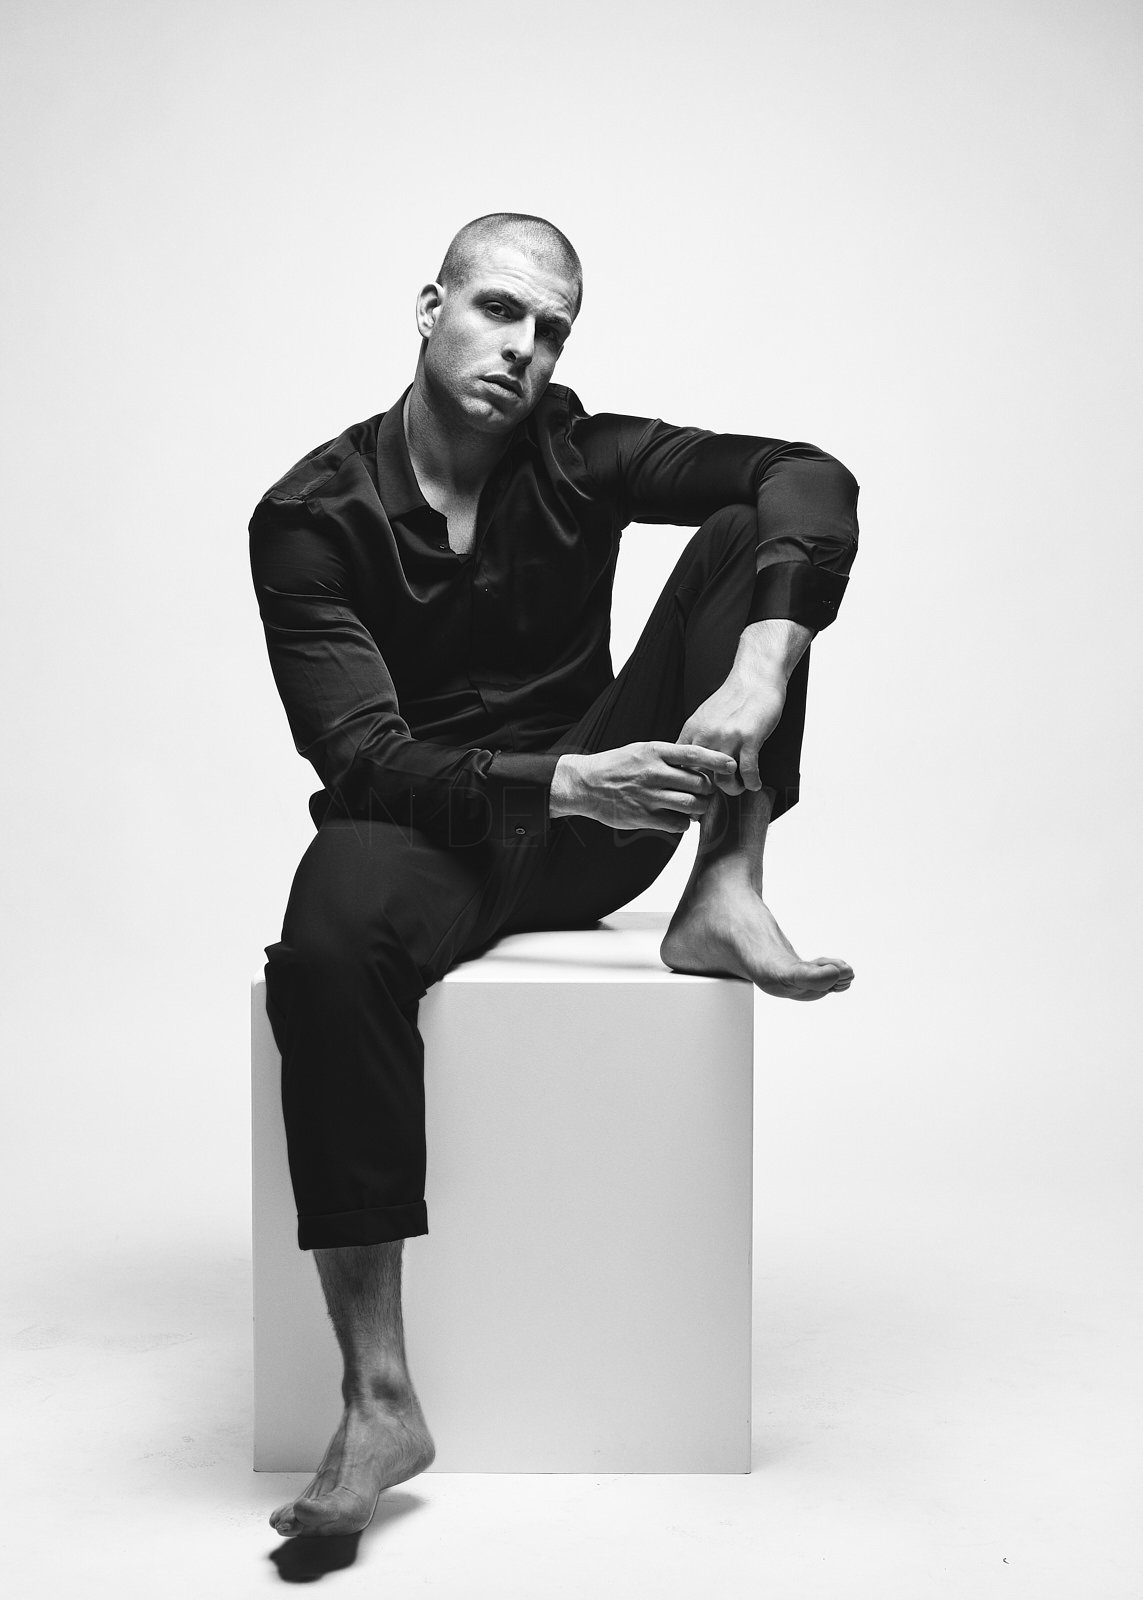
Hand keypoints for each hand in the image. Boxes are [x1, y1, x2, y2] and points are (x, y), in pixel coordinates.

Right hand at [550, 741, 738, 831]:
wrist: (585, 784)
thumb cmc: (617, 765)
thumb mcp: (642, 750)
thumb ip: (669, 756)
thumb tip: (700, 765)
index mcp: (654, 752)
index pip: (694, 754)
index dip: (717, 760)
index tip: (732, 765)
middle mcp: (653, 772)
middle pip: (699, 783)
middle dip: (708, 789)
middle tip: (707, 792)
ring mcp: (648, 796)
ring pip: (691, 804)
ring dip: (700, 808)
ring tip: (696, 806)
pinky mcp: (643, 816)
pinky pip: (678, 824)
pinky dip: (684, 823)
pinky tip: (678, 818)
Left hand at [678, 669, 787, 794]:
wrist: (755, 678)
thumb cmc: (733, 698)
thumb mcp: (705, 716)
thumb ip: (697, 737)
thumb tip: (691, 760)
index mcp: (693, 731)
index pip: (680, 766)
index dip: (687, 783)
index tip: (695, 790)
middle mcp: (707, 736)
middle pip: (700, 777)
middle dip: (708, 791)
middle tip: (716, 796)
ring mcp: (728, 738)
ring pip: (723, 780)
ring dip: (732, 789)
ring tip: (737, 787)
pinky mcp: (749, 739)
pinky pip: (748, 772)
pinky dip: (752, 782)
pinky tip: (755, 784)